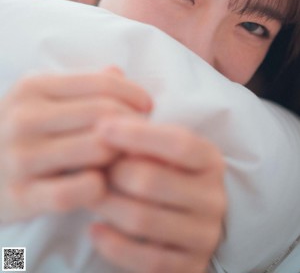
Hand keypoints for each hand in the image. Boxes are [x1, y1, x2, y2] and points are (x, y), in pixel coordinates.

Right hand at [0, 67, 151, 223]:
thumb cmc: (16, 131)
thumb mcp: (38, 98)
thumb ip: (79, 85)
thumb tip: (118, 72)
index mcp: (34, 87)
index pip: (102, 83)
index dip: (134, 94)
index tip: (147, 107)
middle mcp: (25, 117)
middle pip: (106, 114)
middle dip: (135, 125)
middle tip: (142, 135)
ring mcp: (21, 157)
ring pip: (98, 150)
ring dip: (120, 156)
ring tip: (123, 158)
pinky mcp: (21, 196)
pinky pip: (79, 191)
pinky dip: (100, 188)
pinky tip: (99, 184)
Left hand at [89, 117, 225, 272]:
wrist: (195, 217)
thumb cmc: (171, 172)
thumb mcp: (168, 150)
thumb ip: (145, 139)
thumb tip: (106, 129)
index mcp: (211, 161)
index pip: (178, 143)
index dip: (138, 135)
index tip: (102, 126)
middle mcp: (213, 198)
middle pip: (152, 181)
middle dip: (113, 171)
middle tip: (90, 165)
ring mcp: (204, 236)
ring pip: (143, 220)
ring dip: (106, 205)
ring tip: (87, 194)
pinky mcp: (190, 266)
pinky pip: (146, 260)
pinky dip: (113, 244)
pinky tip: (94, 230)